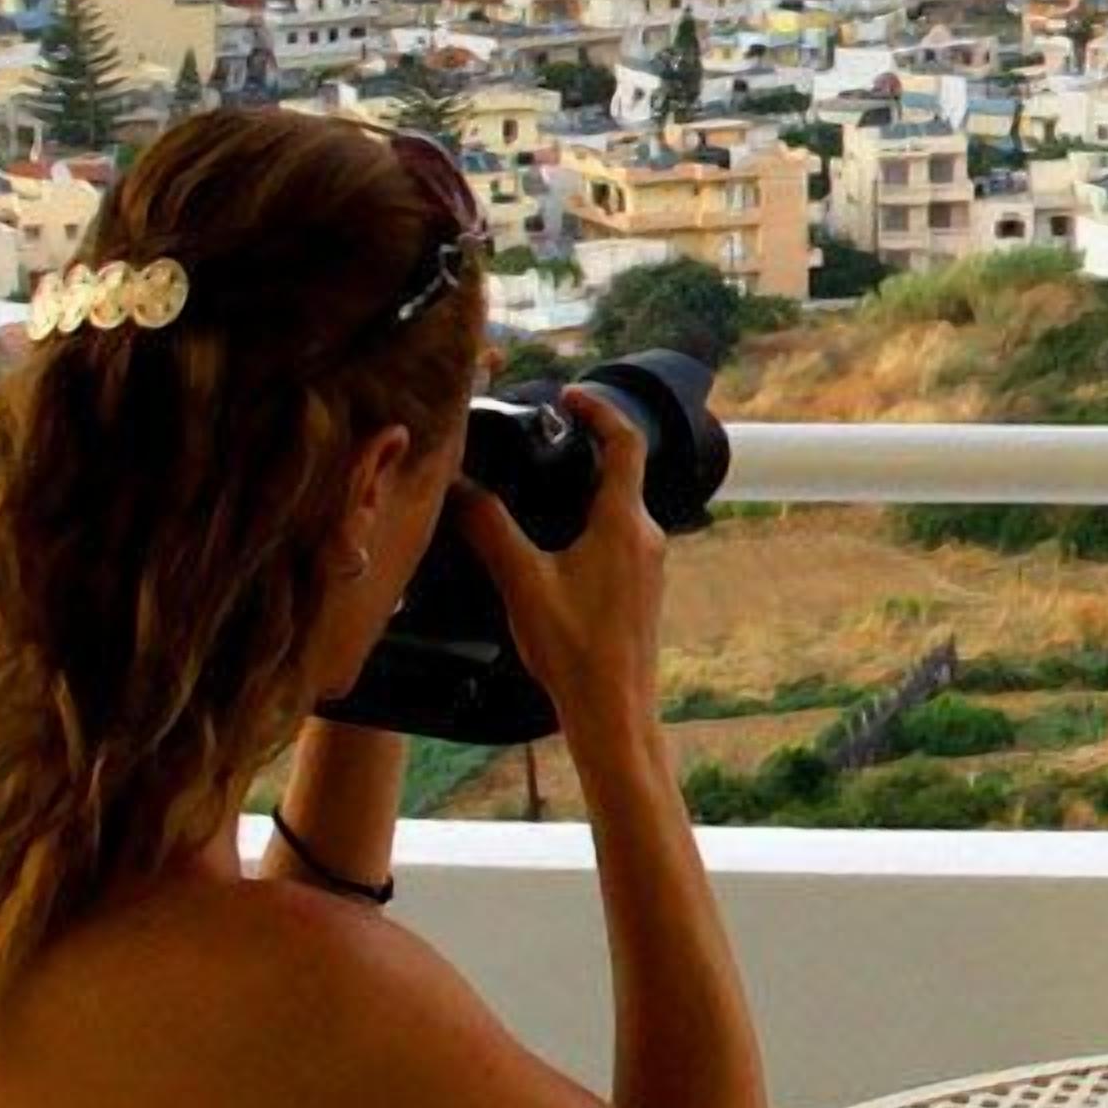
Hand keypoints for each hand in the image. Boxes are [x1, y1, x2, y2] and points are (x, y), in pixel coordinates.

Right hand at [455, 388, 667, 755]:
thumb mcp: (522, 582)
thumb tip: (458, 487)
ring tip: (544, 484)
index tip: (568, 395)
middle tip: (546, 435)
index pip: (623, 443)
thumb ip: (489, 528)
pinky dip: (592, 521)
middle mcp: (646, 536)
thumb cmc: (574, 650)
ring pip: (620, 507)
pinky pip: (620, 537)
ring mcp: (649, 564)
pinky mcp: (642, 589)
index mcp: (623, 523)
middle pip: (622, 472)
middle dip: (586, 447)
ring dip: (588, 487)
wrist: (614, 713)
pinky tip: (557, 542)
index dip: (597, 409)